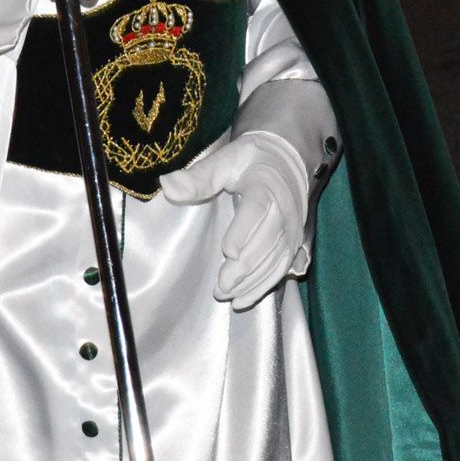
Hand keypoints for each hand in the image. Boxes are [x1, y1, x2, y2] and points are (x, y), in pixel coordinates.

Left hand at [159, 78, 337, 310]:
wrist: (286, 162)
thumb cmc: (251, 161)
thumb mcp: (226, 160)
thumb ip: (200, 176)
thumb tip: (167, 184)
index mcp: (265, 185)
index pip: (258, 209)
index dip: (245, 230)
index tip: (228, 250)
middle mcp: (283, 209)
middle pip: (267, 240)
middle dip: (245, 266)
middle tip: (221, 285)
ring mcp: (290, 228)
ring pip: (275, 259)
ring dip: (252, 280)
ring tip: (225, 295)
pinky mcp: (292, 242)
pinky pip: (281, 268)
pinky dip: (264, 286)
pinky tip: (243, 301)